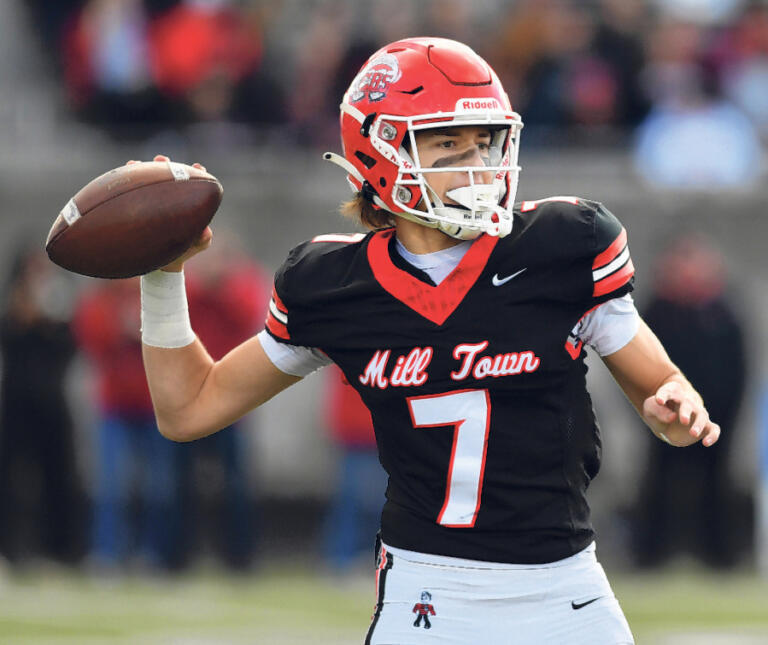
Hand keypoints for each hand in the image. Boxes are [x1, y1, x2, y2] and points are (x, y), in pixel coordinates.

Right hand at [127, 155, 213, 272]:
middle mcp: (171, 199)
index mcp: (188, 204)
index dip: (195, 174)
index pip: (193, 184)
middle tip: (161, 159)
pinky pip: (131, 195)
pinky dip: (127, 184)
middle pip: (169, 177)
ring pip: (148, 183)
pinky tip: (121, 177)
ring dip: (142, 171)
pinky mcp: (138, 208)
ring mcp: (153, 202)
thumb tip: (206, 232)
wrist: (163, 264)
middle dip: (165, 166)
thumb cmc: (184, 251)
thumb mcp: (197, 244)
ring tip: (134, 164)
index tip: (198, 167)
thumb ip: (203, 239)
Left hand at [642, 380, 720, 446]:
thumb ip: (658, 411)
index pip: (668, 391)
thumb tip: (672, 417)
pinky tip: (706, 443)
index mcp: (672, 393)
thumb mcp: (650, 408)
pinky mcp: (705, 426)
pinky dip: (713, 435)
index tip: (659, 401)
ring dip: (698, 425)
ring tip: (693, 433)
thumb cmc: (657, 411)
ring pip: (702, 416)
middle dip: (686, 412)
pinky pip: (714, 429)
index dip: (663, 395)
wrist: (667, 422)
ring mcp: (698, 413)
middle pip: (688, 404)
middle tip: (683, 421)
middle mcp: (687, 402)